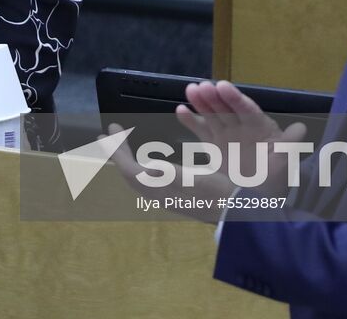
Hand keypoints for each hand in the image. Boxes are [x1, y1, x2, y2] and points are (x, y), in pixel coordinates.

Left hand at [104, 123, 232, 222]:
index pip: (130, 170)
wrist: (239, 214)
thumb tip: (147, 168)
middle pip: (130, 174)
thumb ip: (172, 175)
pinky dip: (140, 165)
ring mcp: (166, 197)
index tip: (107, 133)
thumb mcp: (198, 180)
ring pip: (138, 178)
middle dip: (118, 152)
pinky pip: (148, 180)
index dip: (116, 152)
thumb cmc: (220, 194)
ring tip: (123, 143)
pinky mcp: (174, 197)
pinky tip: (147, 160)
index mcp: (163, 190)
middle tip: (111, 132)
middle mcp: (160, 195)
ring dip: (127, 159)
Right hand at [174, 81, 307, 195]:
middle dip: (214, 97)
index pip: (246, 109)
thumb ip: (289, 144)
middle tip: (201, 86)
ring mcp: (226, 133)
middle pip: (226, 108)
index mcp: (258, 126)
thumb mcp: (285, 162)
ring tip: (190, 90)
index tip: (223, 86)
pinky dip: (191, 120)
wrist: (261, 196)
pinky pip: (201, 130)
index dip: (234, 98)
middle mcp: (241, 126)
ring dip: (201, 102)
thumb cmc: (275, 177)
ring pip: (212, 114)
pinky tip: (181, 110)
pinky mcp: (213, 144)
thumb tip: (301, 128)